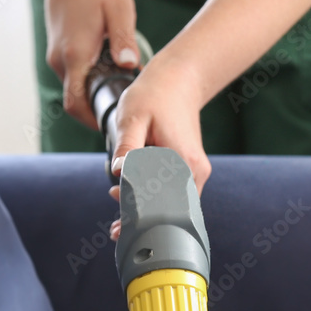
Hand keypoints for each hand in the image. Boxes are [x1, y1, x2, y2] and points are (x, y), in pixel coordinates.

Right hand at [39, 0, 137, 128]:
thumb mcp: (118, 8)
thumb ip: (124, 39)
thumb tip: (131, 65)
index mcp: (76, 54)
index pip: (76, 103)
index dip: (93, 121)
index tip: (116, 127)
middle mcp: (61, 60)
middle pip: (76, 102)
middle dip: (99, 113)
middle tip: (129, 116)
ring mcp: (58, 57)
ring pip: (76, 90)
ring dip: (96, 98)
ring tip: (125, 97)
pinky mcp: (61, 52)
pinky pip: (75, 78)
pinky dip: (91, 84)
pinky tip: (114, 78)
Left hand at [106, 52, 211, 240]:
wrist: (178, 80)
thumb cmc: (154, 95)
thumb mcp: (133, 118)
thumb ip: (127, 147)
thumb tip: (120, 175)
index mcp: (184, 162)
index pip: (163, 202)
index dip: (140, 215)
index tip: (120, 222)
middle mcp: (195, 172)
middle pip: (170, 209)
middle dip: (143, 221)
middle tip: (116, 231)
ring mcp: (195, 173)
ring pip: (173, 204)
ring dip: (149, 213)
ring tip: (121, 224)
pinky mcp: (190, 171)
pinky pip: (174, 195)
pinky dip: (156, 202)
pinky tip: (137, 207)